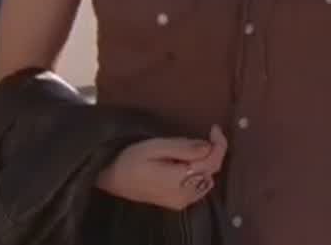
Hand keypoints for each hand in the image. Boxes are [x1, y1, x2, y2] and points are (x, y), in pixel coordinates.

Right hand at [96, 125, 227, 210]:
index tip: (214, 128)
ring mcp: (181, 202)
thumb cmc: (130, 159)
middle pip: (211, 171)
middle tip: (203, 134)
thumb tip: (208, 146)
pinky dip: (200, 172)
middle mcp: (184, 196)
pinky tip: (187, 161)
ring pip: (207, 179)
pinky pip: (198, 186)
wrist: (111, 178)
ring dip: (206, 161)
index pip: (211, 163)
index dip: (218, 144)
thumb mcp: (156, 146)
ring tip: (189, 149)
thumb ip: (183, 147)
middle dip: (212, 151)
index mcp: (179, 180)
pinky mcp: (178, 203)